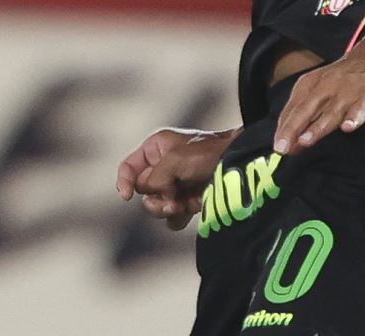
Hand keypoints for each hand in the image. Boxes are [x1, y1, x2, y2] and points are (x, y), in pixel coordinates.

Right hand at [118, 126, 239, 230]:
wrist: (241, 163)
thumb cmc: (210, 153)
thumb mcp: (176, 158)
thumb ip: (155, 177)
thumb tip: (151, 195)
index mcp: (156, 148)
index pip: (128, 168)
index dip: (124, 182)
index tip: (127, 197)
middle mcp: (163, 166)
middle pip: (142, 192)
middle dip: (155, 198)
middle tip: (172, 198)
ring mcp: (176, 185)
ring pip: (155, 207)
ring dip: (166, 209)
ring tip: (182, 205)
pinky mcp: (188, 200)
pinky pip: (171, 218)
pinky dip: (178, 217)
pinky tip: (192, 209)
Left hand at [272, 46, 364, 154]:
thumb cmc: (341, 81)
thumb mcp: (318, 90)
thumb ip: (303, 118)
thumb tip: (287, 145)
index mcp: (310, 84)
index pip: (293, 108)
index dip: (284, 129)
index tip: (277, 147)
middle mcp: (326, 87)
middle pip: (307, 110)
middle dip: (293, 128)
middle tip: (283, 148)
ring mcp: (347, 93)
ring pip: (330, 113)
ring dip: (318, 127)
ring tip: (305, 141)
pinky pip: (359, 110)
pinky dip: (354, 118)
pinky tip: (348, 127)